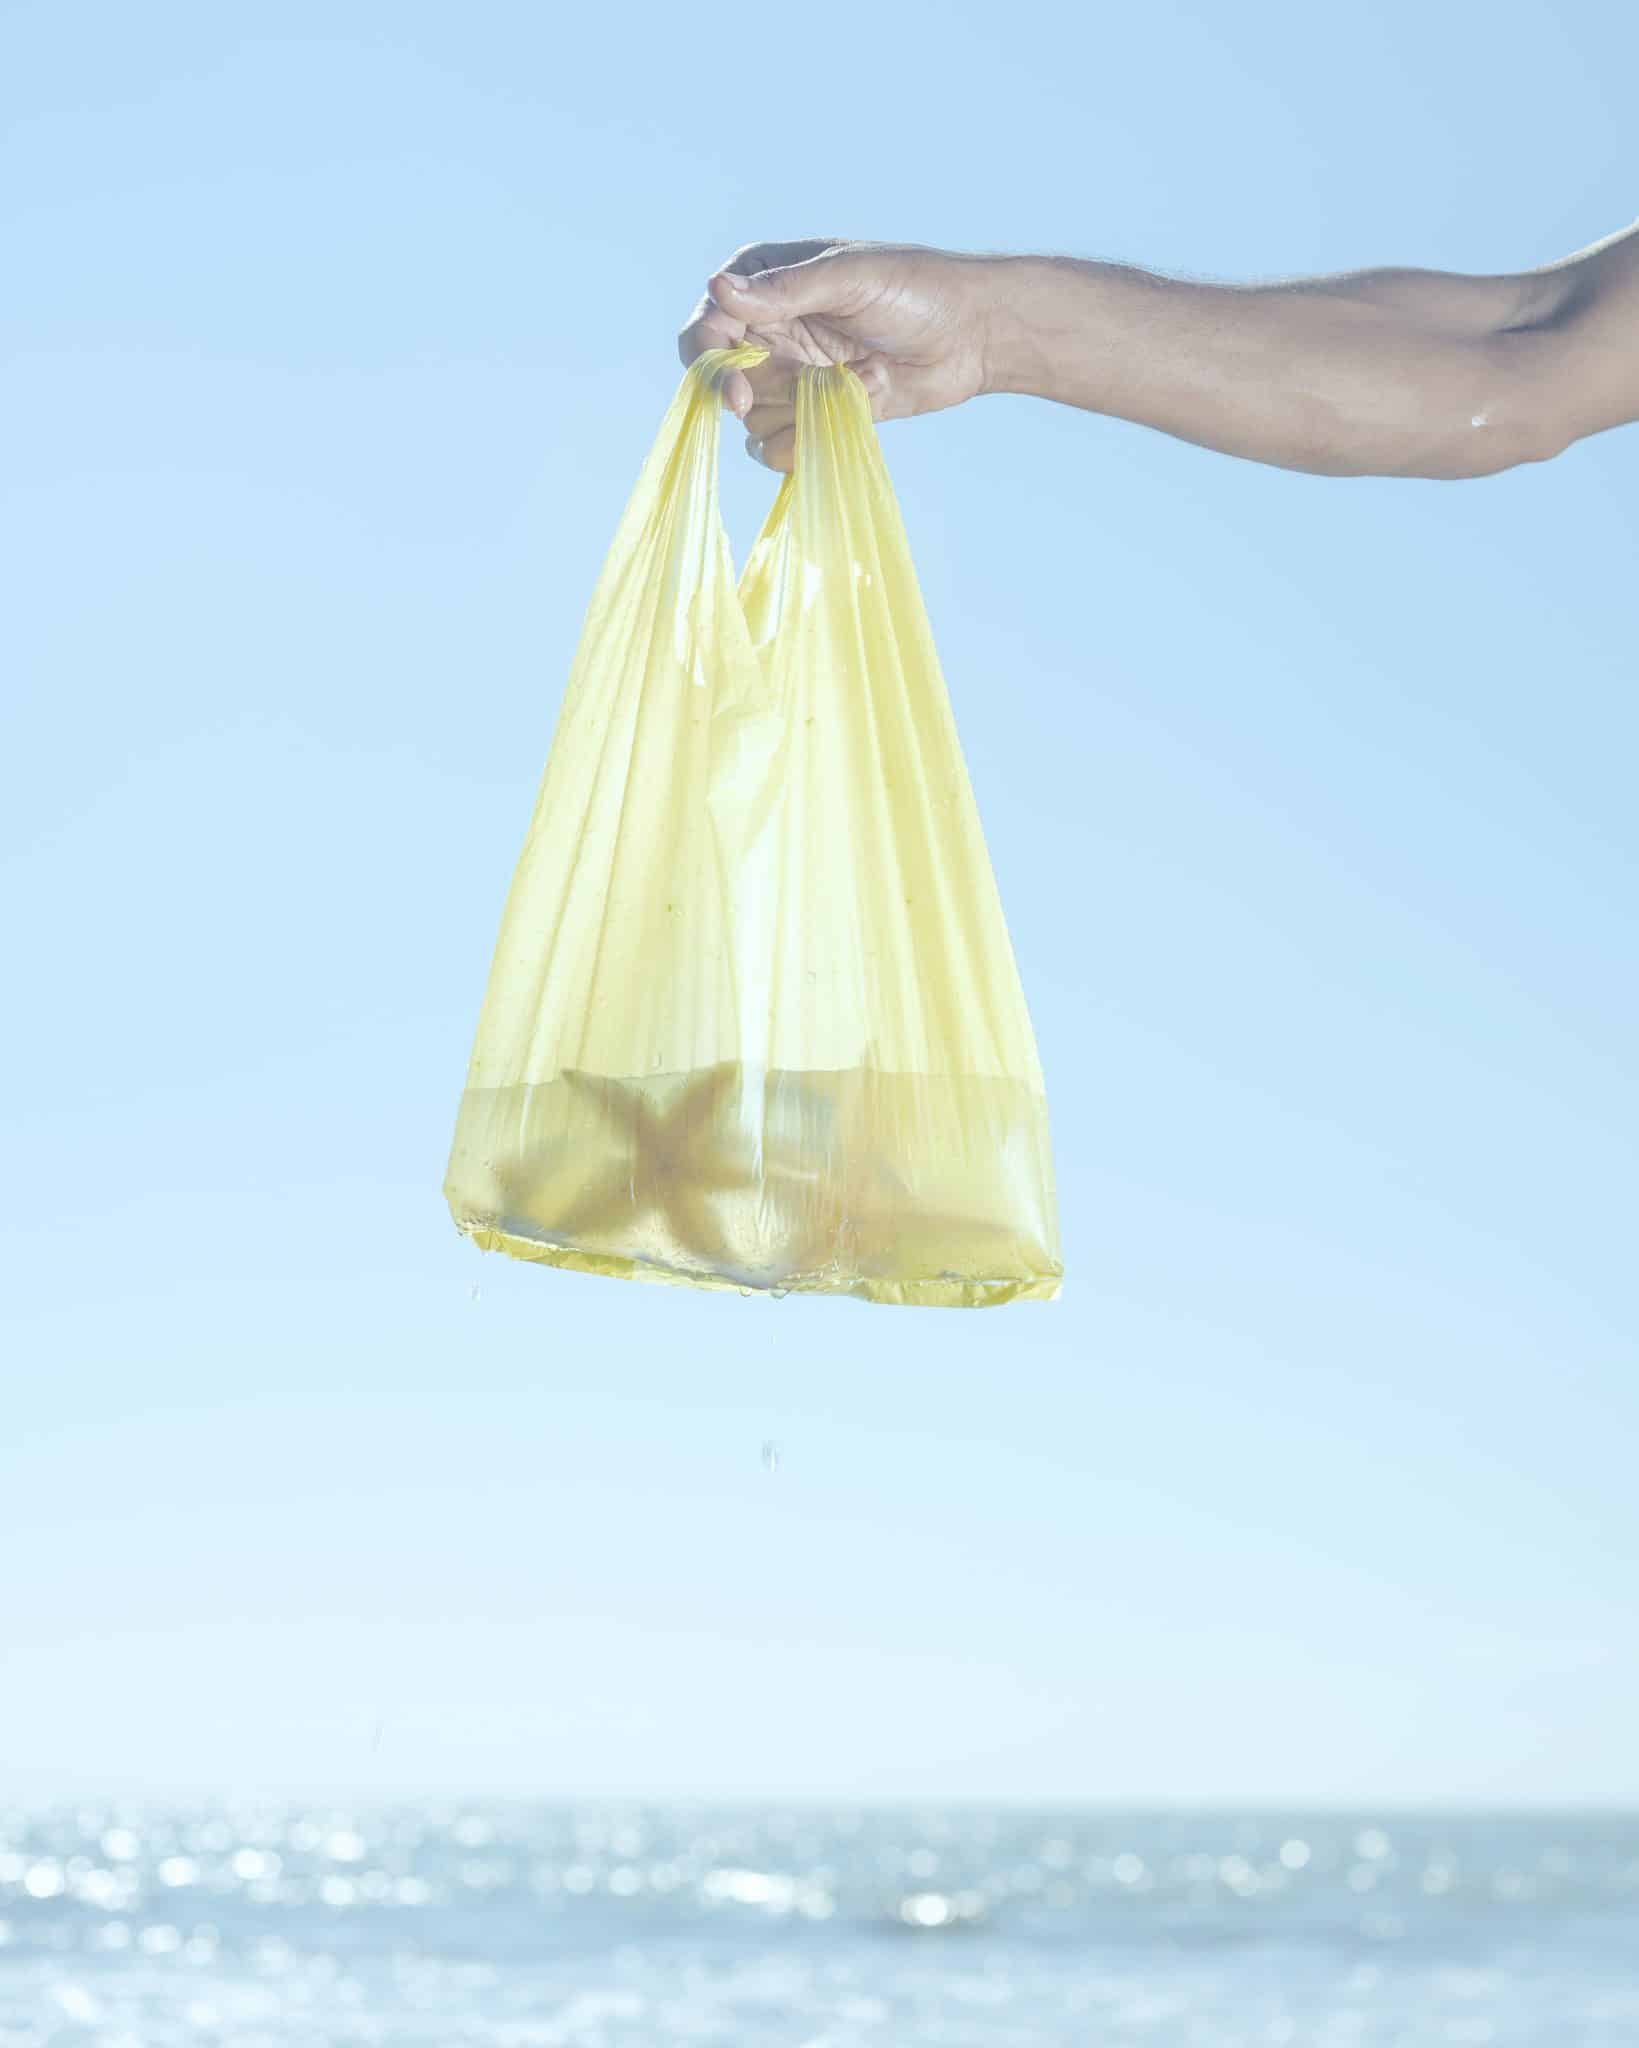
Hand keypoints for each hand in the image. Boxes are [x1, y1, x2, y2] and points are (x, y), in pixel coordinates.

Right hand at [677, 239, 999, 470]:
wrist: (973, 335)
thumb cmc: (918, 289)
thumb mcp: (850, 278)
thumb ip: (785, 290)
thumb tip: (717, 288)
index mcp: (766, 284)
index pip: (708, 327)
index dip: (708, 362)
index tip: (733, 392)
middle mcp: (770, 330)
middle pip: (718, 380)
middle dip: (736, 396)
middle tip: (751, 405)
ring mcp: (792, 376)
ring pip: (751, 420)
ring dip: (786, 416)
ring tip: (840, 385)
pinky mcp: (816, 414)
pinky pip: (781, 446)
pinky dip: (805, 443)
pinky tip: (849, 409)